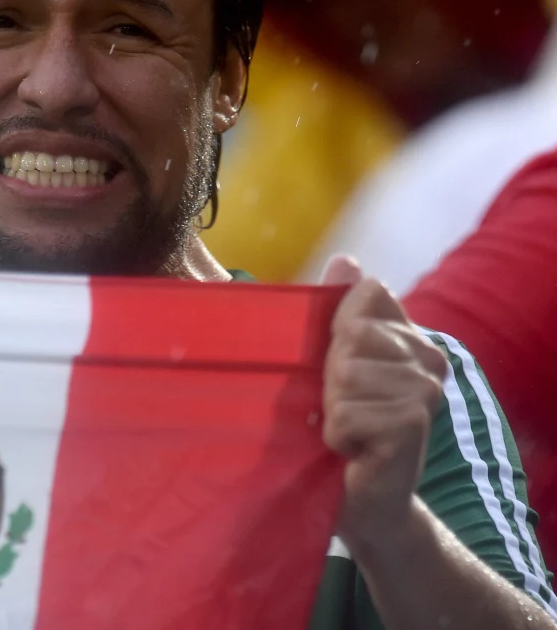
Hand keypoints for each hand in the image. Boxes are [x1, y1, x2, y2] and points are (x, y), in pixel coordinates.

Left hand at [320, 255, 449, 555]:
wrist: (364, 498)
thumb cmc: (343, 425)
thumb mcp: (333, 363)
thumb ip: (337, 311)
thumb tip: (347, 259)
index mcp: (410, 336)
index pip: (364, 294)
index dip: (337, 328)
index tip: (338, 365)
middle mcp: (430, 358)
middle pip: (349, 335)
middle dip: (328, 374)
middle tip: (340, 406)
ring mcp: (426, 391)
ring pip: (345, 375)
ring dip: (331, 408)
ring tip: (346, 429)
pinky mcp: (412, 425)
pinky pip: (346, 414)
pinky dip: (336, 435)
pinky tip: (353, 449)